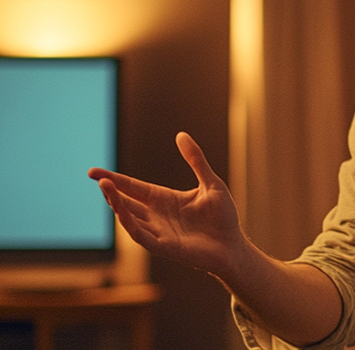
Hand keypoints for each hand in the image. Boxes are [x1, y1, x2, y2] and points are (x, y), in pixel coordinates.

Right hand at [88, 132, 245, 278]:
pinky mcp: (163, 247)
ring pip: (129, 218)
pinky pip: (141, 235)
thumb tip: (181, 135)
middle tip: (97, 177)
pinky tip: (121, 212)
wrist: (234, 245)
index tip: (94, 172)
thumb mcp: (211, 183)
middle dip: (111, 190)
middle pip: (126, 201)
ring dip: (116, 204)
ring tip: (106, 188)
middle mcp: (156, 215)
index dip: (115, 179)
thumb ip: (196, 160)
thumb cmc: (223, 217)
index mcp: (164, 199)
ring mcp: (158, 232)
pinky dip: (130, 224)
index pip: (133, 187)